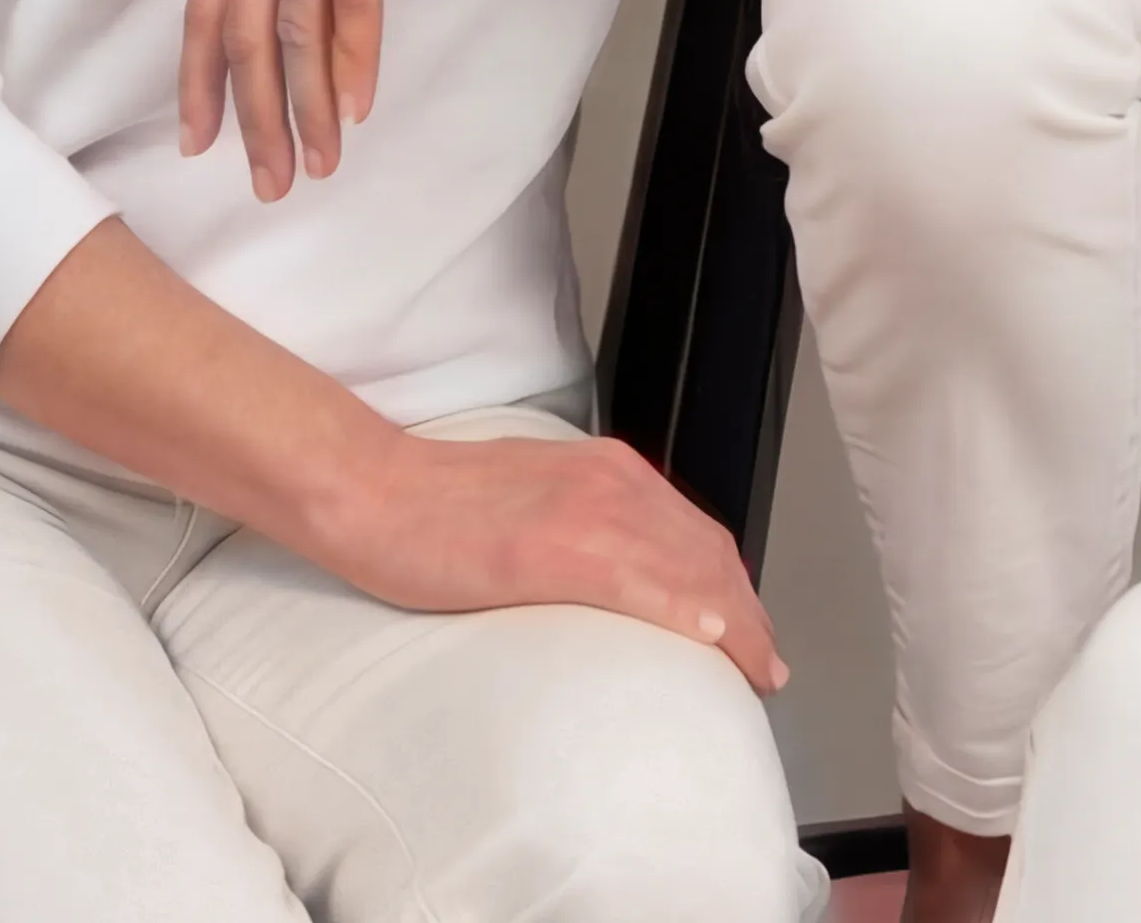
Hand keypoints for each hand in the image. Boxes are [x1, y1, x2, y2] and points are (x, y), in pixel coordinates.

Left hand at [182, 0, 514, 194]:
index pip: (208, 4)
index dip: (199, 79)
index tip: (199, 139)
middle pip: (245, 32)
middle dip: (251, 118)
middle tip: (268, 180)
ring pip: (295, 29)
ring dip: (305, 106)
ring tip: (320, 160)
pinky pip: (351, 0)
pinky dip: (352, 61)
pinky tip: (357, 104)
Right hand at [328, 426, 783, 696]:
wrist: (374, 490)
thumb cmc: (438, 505)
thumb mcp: (535, 504)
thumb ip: (584, 528)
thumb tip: (615, 580)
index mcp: (605, 470)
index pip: (696, 532)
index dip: (733, 586)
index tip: (751, 631)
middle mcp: (610, 481)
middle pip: (707, 552)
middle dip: (747, 612)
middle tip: (766, 666)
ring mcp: (585, 510)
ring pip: (687, 566)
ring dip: (733, 622)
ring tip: (756, 670)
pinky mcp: (552, 547)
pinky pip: (636, 579)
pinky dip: (682, 606)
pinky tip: (709, 635)